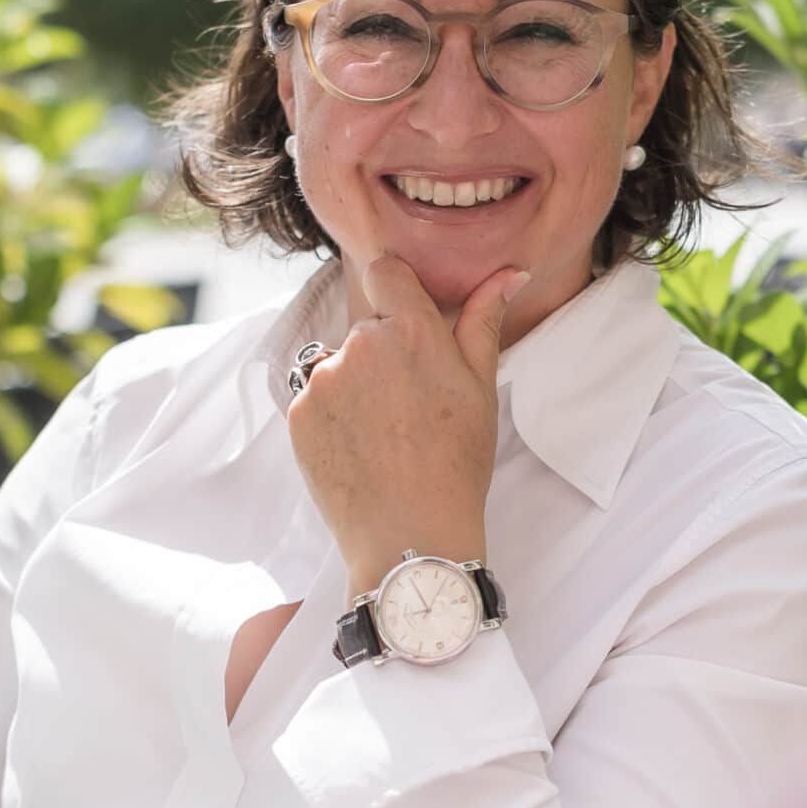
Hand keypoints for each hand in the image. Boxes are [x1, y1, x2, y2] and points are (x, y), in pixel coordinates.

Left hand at [288, 255, 527, 601]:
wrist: (410, 536)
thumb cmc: (456, 466)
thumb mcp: (480, 389)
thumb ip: (484, 321)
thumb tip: (509, 273)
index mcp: (412, 331)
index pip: (386, 271)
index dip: (397, 292)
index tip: (408, 322)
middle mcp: (361, 344)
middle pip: (367, 326)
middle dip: (384, 352)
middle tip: (409, 406)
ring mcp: (323, 379)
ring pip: (340, 363)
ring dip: (357, 385)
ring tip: (384, 434)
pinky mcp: (297, 412)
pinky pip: (315, 397)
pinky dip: (334, 415)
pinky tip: (360, 448)